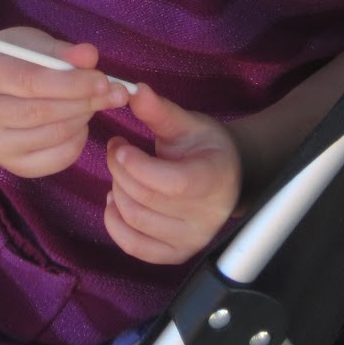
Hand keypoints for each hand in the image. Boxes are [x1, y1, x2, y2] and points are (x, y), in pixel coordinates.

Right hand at [0, 28, 128, 176]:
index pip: (31, 82)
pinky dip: (76, 143)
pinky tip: (80, 125)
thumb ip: (60, 51)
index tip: (104, 79)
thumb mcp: (30, 45)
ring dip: (83, 119)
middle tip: (115, 92)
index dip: (72, 82)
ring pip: (50, 137)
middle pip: (41, 112)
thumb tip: (91, 56)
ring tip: (96, 102)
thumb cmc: (10, 61)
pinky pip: (52, 160)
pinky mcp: (9, 165)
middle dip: (85, 102)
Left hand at [104, 86, 241, 264]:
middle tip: (116, 148)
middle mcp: (204, 217)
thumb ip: (160, 111)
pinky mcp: (175, 254)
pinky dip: (115, 222)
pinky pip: (134, 245)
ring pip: (135, 219)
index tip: (120, 147)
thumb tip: (135, 91)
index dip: (138, 166)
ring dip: (116, 190)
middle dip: (119, 170)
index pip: (171, 183)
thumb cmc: (206, 147)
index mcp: (213, 179)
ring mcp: (190, 240)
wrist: (228, 176)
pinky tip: (115, 199)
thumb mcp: (187, 123)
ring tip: (119, 170)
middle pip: (145, 199)